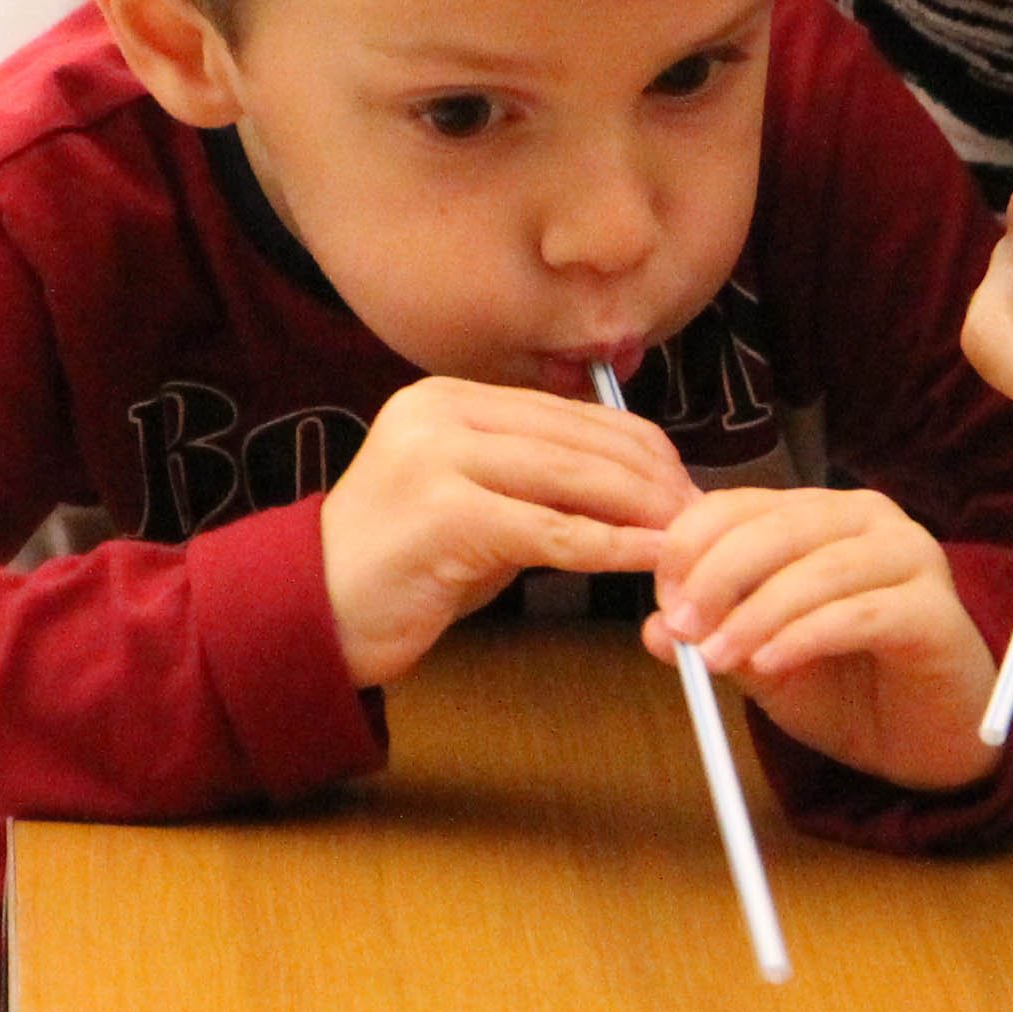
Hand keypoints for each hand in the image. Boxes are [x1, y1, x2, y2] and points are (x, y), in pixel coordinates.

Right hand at [318, 377, 693, 686]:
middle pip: (578, 440)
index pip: (571, 414)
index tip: (685, 484)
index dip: (641, 449)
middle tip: (700, 517)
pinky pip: (551, 531)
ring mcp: (438, 459)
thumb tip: (636, 483)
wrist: (313, 614)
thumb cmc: (404, 567)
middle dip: (652, 479)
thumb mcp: (474, 502)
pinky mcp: (445, 515)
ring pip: (571, 478)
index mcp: (449, 398)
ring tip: (687, 539)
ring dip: (641, 511)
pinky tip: (650, 559)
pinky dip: (610, 546)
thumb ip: (537, 479)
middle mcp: (441, 413)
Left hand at [649, 488, 999, 791]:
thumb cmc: (846, 690)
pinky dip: (804, 637)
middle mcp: (868, 519)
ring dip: (756, 613)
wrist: (924, 743)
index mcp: (819, 515)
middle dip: (718, 576)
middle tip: (681, 627)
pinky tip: (770, 665)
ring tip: (717, 659)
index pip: (741, 504)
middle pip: (778, 526)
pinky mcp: (936, 609)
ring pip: (818, 568)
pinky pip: (859, 613)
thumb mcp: (761, 663)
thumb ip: (715, 637)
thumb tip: (652, 628)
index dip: (692, 546)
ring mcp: (911, 557)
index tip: (662, 602)